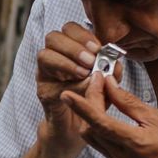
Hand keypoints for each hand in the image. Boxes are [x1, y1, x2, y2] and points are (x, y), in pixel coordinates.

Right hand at [36, 21, 118, 153]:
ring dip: (66, 62)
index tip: (98, 48)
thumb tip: (113, 62)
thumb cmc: (93, 100)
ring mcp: (45, 75)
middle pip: (53, 37)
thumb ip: (113, 70)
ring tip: (84, 73)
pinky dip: (66, 83)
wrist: (80, 127)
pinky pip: (49, 82)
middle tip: (90, 60)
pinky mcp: (43, 92)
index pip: (69, 29)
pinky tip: (79, 87)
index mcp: (70, 50)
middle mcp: (54, 58)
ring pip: (44, 55)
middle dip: (74, 46)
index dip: (83, 35)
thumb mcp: (109, 83)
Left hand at [63, 72, 157, 157]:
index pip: (100, 124)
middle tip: (97, 82)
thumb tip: (108, 84)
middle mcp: (123, 157)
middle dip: (88, 105)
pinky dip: (98, 126)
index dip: (82, 108)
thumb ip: (127, 101)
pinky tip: (105, 111)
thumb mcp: (155, 116)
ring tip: (101, 93)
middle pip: (91, 129)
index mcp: (134, 143)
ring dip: (91, 115)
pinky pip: (100, 144)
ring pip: (92, 137)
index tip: (68, 94)